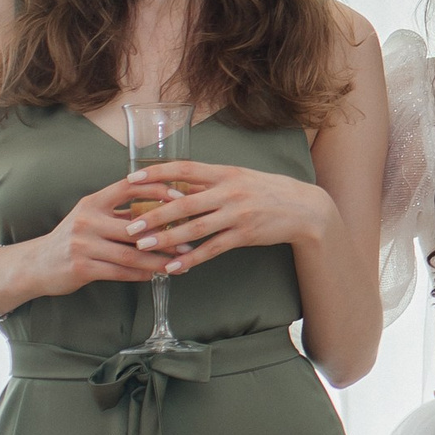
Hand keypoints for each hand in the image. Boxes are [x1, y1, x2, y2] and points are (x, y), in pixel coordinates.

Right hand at [20, 173, 176, 300]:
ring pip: (131, 254)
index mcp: (93, 202)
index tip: (182, 197)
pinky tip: (156, 275)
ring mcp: (83, 244)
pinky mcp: (82, 267)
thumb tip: (160, 208)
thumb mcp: (91, 217)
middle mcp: (87, 219)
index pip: (129, 187)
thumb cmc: (72, 239)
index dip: (157, 189)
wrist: (37, 264)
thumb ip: (120, 213)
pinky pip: (120, 272)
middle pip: (135, 226)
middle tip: (190, 241)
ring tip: (179, 263)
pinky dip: (141, 274)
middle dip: (166, 235)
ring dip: (158, 260)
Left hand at [128, 155, 330, 275]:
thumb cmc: (267, 191)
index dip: (156, 173)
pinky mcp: (245, 235)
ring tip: (144, 247)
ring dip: (167, 239)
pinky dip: (191, 258)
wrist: (304, 208)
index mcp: (224, 172)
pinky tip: (174, 267)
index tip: (131, 180)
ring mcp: (238, 214)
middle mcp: (229, 191)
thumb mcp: (239, 178)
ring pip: (195, 228)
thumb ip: (209, 183)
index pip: (184, 168)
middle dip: (154, 215)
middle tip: (130, 225)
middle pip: (184, 203)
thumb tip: (174, 188)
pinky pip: (213, 249)